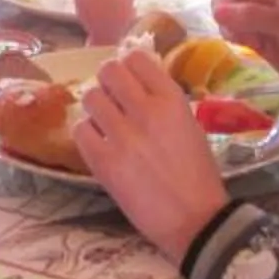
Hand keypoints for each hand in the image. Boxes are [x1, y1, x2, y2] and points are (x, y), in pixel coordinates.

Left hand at [75, 45, 230, 261]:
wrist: (194, 220)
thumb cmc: (197, 174)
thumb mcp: (189, 126)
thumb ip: (163, 102)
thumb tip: (135, 83)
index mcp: (172, 100)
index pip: (136, 59)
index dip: (127, 66)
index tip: (127, 79)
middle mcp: (146, 111)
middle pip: (108, 71)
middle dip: (106, 82)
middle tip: (111, 98)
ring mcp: (122, 136)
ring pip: (90, 97)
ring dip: (95, 107)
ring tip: (104, 123)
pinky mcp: (103, 162)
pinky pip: (80, 130)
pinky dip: (86, 134)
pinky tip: (98, 144)